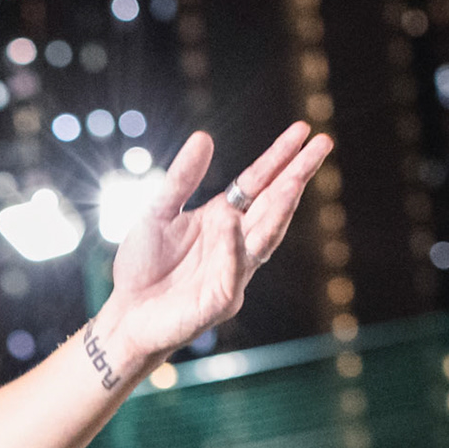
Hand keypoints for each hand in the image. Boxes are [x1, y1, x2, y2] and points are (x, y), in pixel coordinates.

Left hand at [100, 123, 333, 365]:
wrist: (124, 317)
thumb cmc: (142, 268)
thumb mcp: (157, 214)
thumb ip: (181, 180)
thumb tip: (204, 137)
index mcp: (223, 221)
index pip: (257, 185)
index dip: (279, 159)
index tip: (302, 130)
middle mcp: (235, 244)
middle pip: (272, 206)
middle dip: (297, 176)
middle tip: (324, 143)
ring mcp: (232, 273)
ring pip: (263, 238)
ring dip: (279, 210)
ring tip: (293, 180)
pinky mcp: (218, 302)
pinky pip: (230, 271)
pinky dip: (231, 246)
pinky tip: (231, 221)